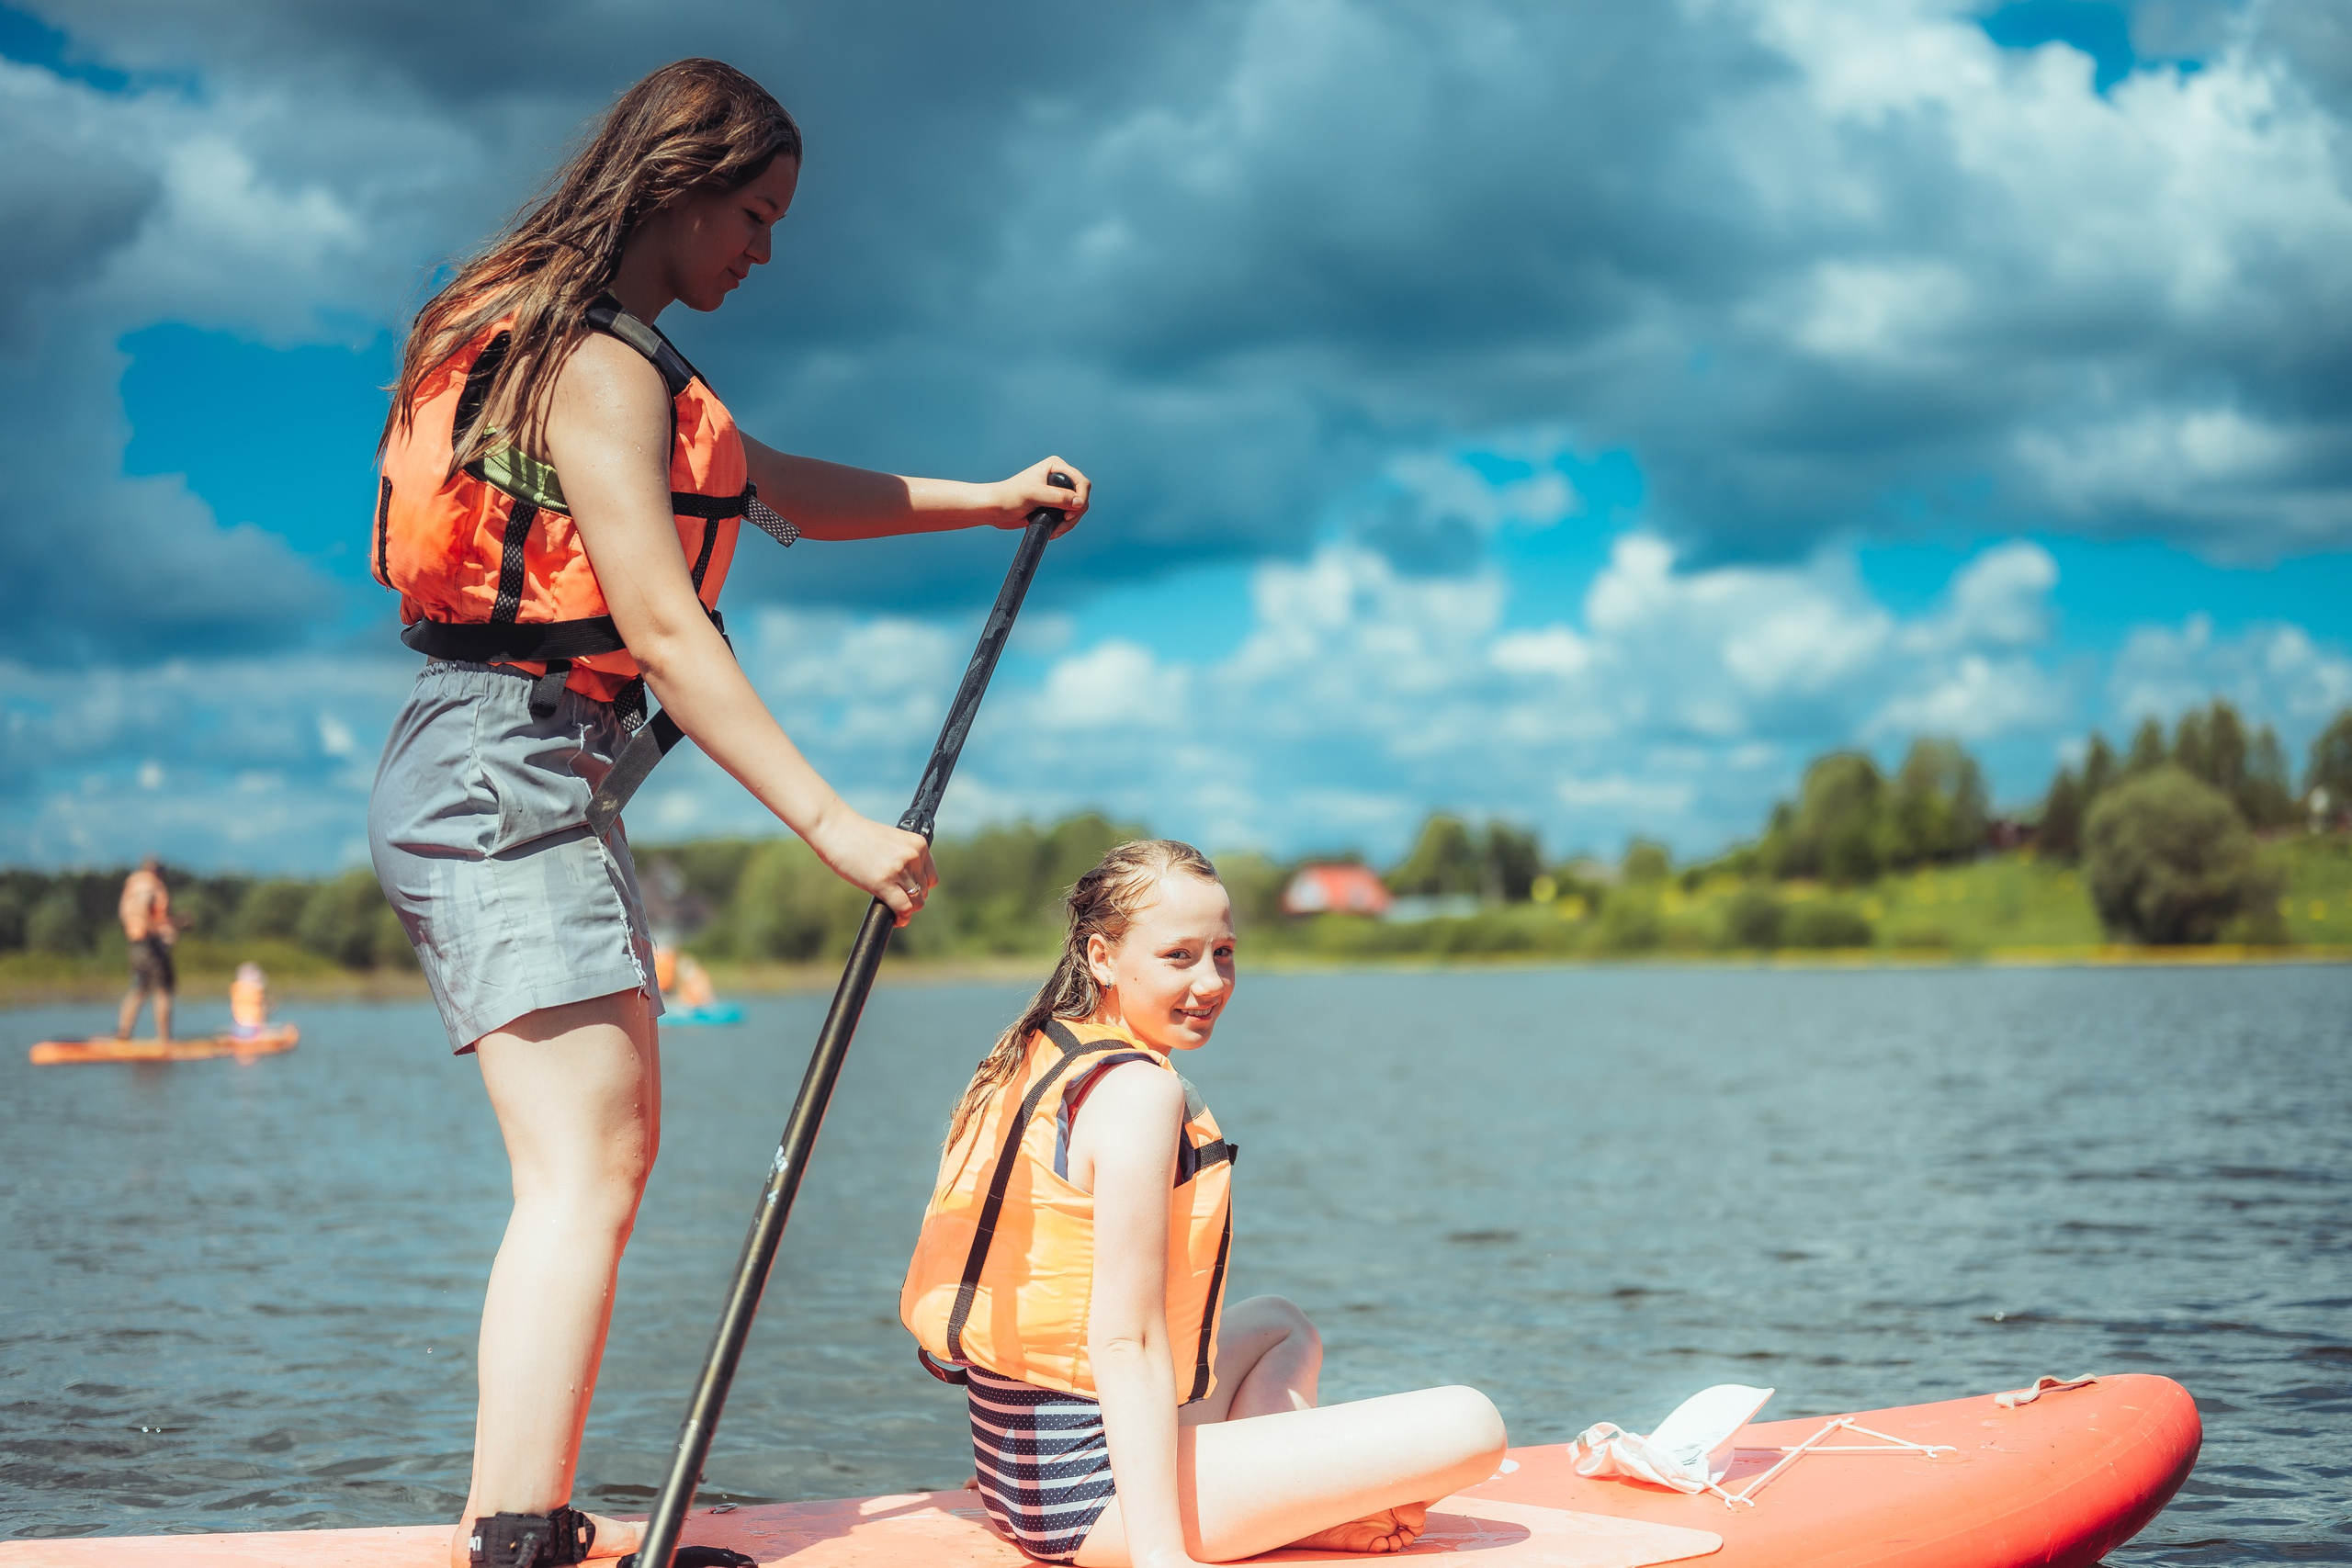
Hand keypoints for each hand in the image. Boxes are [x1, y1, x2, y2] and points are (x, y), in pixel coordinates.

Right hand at [806, 804, 937, 925]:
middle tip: (896, 902)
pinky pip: (903, 908)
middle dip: (911, 899)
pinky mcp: (884, 882)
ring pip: (916, 902)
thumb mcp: (891, 842)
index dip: (920, 889)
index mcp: (918, 843)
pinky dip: (902, 918)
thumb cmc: (857, 835)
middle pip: (924, 891)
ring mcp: (899, 869)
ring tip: (895, 910)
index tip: (909, 894)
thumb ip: (903, 858)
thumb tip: (908, 884)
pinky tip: (896, 919)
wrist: (835, 828)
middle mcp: (913, 855)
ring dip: (906, 910)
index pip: (931, 877)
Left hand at [988, 456, 1089, 537]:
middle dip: (1075, 514)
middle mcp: (1058, 477)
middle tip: (1062, 524)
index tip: (1070, 513)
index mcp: (1056, 467)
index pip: (1081, 482)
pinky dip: (1064, 526)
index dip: (1081, 498)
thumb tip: (1079, 503)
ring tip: (1055, 531)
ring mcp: (1057, 492)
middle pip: (1081, 497)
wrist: (995, 509)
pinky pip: (1068, 517)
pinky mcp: (1053, 505)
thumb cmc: (1009, 496)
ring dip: (1069, 523)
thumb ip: (1058, 497)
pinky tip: (1053, 531)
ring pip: (1077, 510)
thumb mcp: (1034, 495)